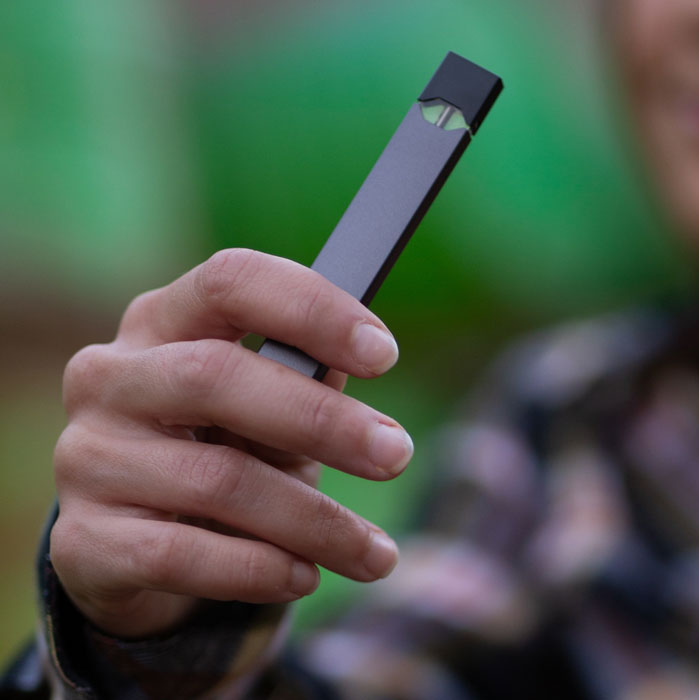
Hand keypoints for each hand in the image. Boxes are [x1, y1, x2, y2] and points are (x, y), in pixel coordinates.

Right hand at [50, 249, 410, 637]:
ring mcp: (88, 458)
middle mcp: (111, 377)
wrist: (136, 544)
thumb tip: (368, 357)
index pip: (231, 282)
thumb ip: (307, 381)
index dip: (311, 310)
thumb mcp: (266, 408)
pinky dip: (257, 569)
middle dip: (323, 420)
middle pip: (217, 377)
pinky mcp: (83, 540)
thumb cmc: (222, 448)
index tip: (384, 355)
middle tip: (397, 454)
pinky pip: (179, 555)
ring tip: (375, 553)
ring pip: (217, 481)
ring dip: (314, 521)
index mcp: (163, 321)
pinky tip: (304, 576)